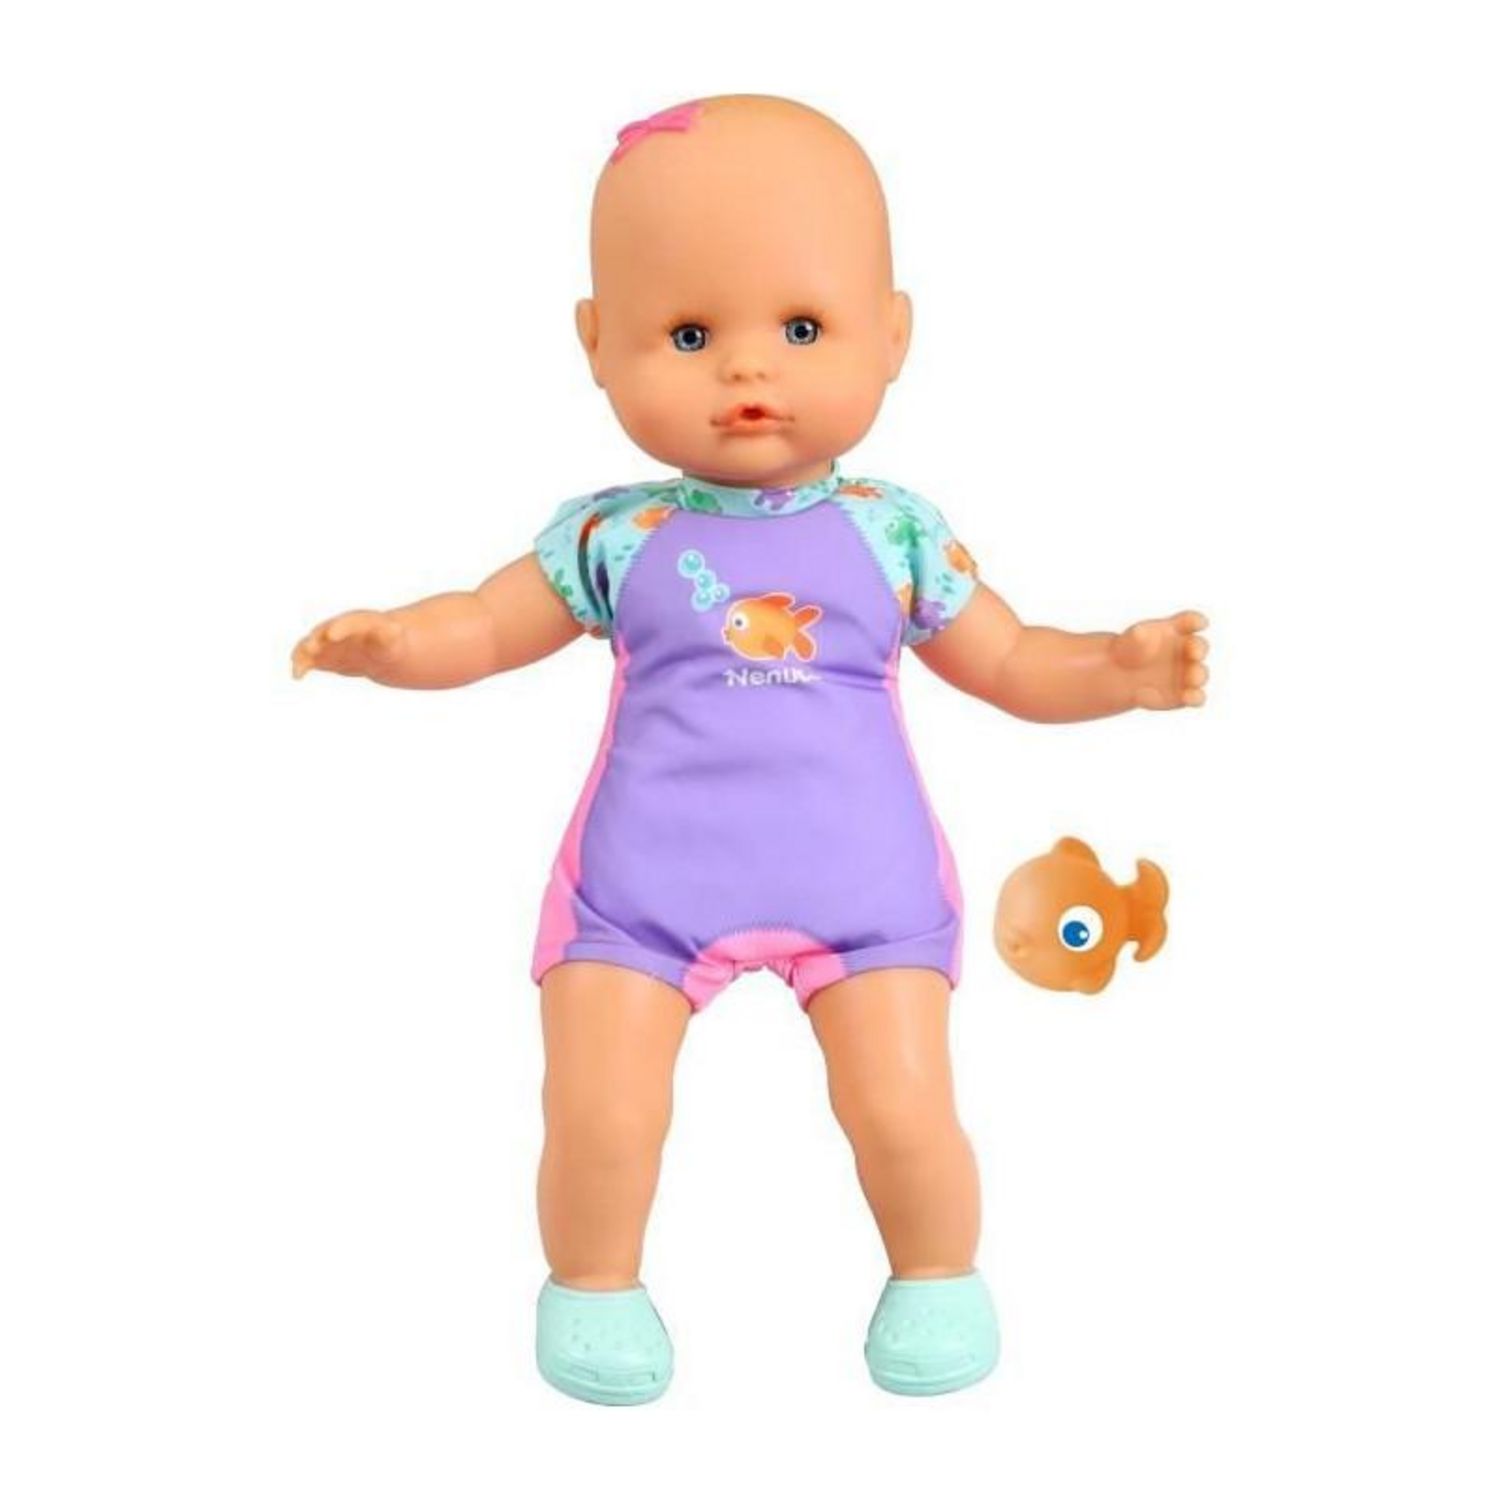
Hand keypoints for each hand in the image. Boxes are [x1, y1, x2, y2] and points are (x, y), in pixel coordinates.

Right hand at [291, 610, 406, 680]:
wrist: (378, 648)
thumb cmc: (388, 642)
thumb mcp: (392, 638)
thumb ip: (390, 634)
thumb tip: (395, 629)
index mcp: (356, 622)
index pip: (347, 623)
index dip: (339, 628)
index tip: (332, 635)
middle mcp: (336, 628)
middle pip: (322, 632)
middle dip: (315, 640)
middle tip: (310, 648)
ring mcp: (327, 642)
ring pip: (310, 646)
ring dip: (303, 654)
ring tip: (298, 667)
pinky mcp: (321, 656)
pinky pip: (307, 660)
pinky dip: (301, 666)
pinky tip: (297, 676)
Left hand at [1112, 611, 1209, 708]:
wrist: (1122, 674)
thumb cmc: (1131, 648)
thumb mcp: (1130, 639)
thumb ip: (1137, 635)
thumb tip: (1139, 633)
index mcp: (1178, 629)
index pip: (1191, 621)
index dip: (1196, 621)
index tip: (1200, 623)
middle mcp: (1189, 650)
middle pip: (1199, 647)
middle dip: (1199, 649)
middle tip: (1194, 652)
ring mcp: (1189, 672)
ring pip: (1201, 674)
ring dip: (1199, 676)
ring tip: (1192, 679)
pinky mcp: (1185, 694)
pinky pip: (1195, 697)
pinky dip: (1193, 698)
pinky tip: (1185, 697)